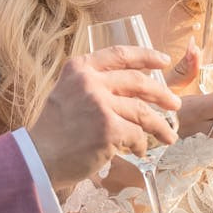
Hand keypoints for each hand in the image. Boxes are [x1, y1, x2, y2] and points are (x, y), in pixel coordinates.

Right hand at [23, 46, 182, 189]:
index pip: (119, 54)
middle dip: (161, 94)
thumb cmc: (55, 131)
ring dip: (159, 125)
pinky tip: (140, 152)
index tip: (163, 60)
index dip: (146, 55)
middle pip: (138, 82)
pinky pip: (136, 134)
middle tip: (175, 104)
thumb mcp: (68, 93)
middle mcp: (89, 81)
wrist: (38, 158)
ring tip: (169, 136)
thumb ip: (93, 84)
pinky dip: (141, 145)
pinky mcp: (108, 129)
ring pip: (142, 111)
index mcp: (80, 68)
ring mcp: (99, 104)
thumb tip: (132, 87)